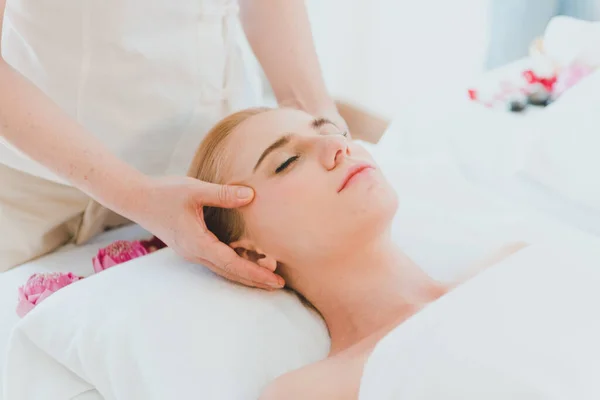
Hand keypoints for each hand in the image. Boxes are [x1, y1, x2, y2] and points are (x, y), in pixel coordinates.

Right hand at [134, 176, 284, 289]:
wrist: (136, 198)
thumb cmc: (164, 193)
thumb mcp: (195, 190)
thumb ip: (223, 194)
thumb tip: (251, 195)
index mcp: (197, 243)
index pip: (232, 263)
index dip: (255, 272)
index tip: (275, 279)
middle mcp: (195, 252)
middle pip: (230, 272)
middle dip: (254, 279)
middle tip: (279, 284)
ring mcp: (192, 251)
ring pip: (223, 268)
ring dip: (245, 273)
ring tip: (268, 273)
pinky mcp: (191, 246)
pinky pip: (216, 260)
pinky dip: (234, 263)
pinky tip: (247, 258)